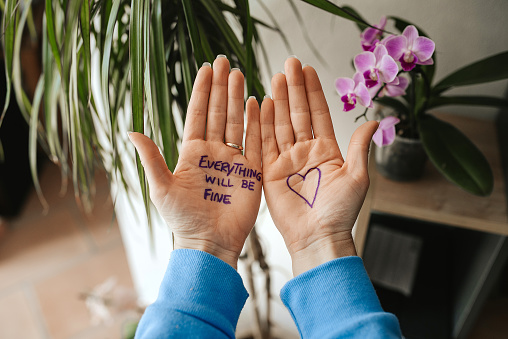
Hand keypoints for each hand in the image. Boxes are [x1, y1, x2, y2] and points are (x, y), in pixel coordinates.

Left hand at [129, 56, 261, 268]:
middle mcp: (213, 152)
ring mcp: (233, 161)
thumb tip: (131, 131)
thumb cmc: (182, 219)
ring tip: (240, 75)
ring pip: (237, 122)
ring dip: (238, 99)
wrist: (208, 242)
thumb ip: (151, 158)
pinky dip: (257, 123)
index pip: (197, 114)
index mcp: (191, 153)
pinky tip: (258, 103)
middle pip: (219, 112)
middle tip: (226, 62)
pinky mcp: (251, 172)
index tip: (206, 68)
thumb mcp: (161, 188)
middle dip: (221, 87)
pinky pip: (255, 142)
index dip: (202, 91)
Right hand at [260, 57, 377, 275]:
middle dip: (294, 89)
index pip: (318, 114)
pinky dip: (261, 125)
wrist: (318, 238)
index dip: (313, 91)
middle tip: (289, 64)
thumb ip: (359, 148)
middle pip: (297, 114)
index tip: (308, 69)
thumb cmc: (340, 212)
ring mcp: (286, 161)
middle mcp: (305, 152)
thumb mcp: (356, 177)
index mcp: (327, 151)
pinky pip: (264, 144)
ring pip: (280, 124)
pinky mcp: (270, 172)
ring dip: (278, 101)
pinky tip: (260, 105)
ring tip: (275, 77)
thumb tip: (373, 121)